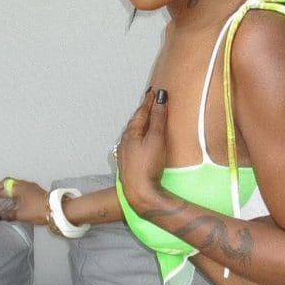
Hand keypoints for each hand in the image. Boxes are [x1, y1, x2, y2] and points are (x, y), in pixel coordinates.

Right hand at [0, 177, 47, 224]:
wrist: (56, 210)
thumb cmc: (40, 210)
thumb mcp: (20, 214)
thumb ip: (7, 214)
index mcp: (20, 187)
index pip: (2, 186)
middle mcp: (25, 185)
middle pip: (8, 184)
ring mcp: (31, 188)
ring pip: (15, 186)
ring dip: (6, 191)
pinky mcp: (36, 192)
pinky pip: (21, 190)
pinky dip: (13, 194)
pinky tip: (11, 201)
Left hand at [117, 88, 168, 211]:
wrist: (139, 193)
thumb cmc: (148, 165)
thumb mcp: (157, 138)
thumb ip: (159, 117)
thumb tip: (160, 97)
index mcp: (131, 132)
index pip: (141, 112)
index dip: (149, 101)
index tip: (154, 91)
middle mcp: (125, 141)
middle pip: (135, 121)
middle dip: (143, 111)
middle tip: (150, 102)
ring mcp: (124, 153)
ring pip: (133, 133)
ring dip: (141, 124)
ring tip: (148, 119)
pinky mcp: (128, 163)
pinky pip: (133, 143)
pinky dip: (139, 135)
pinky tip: (142, 141)